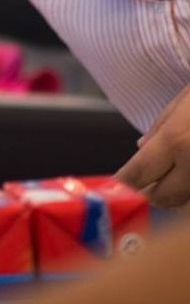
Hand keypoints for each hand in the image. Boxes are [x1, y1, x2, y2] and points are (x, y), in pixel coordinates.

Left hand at [118, 81, 189, 206]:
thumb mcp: (184, 100)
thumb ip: (161, 127)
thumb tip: (142, 148)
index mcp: (177, 141)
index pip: (140, 172)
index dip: (127, 180)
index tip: (120, 182)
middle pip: (164, 196)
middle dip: (150, 194)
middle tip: (143, 186)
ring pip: (188, 203)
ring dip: (175, 197)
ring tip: (166, 183)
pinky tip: (187, 177)